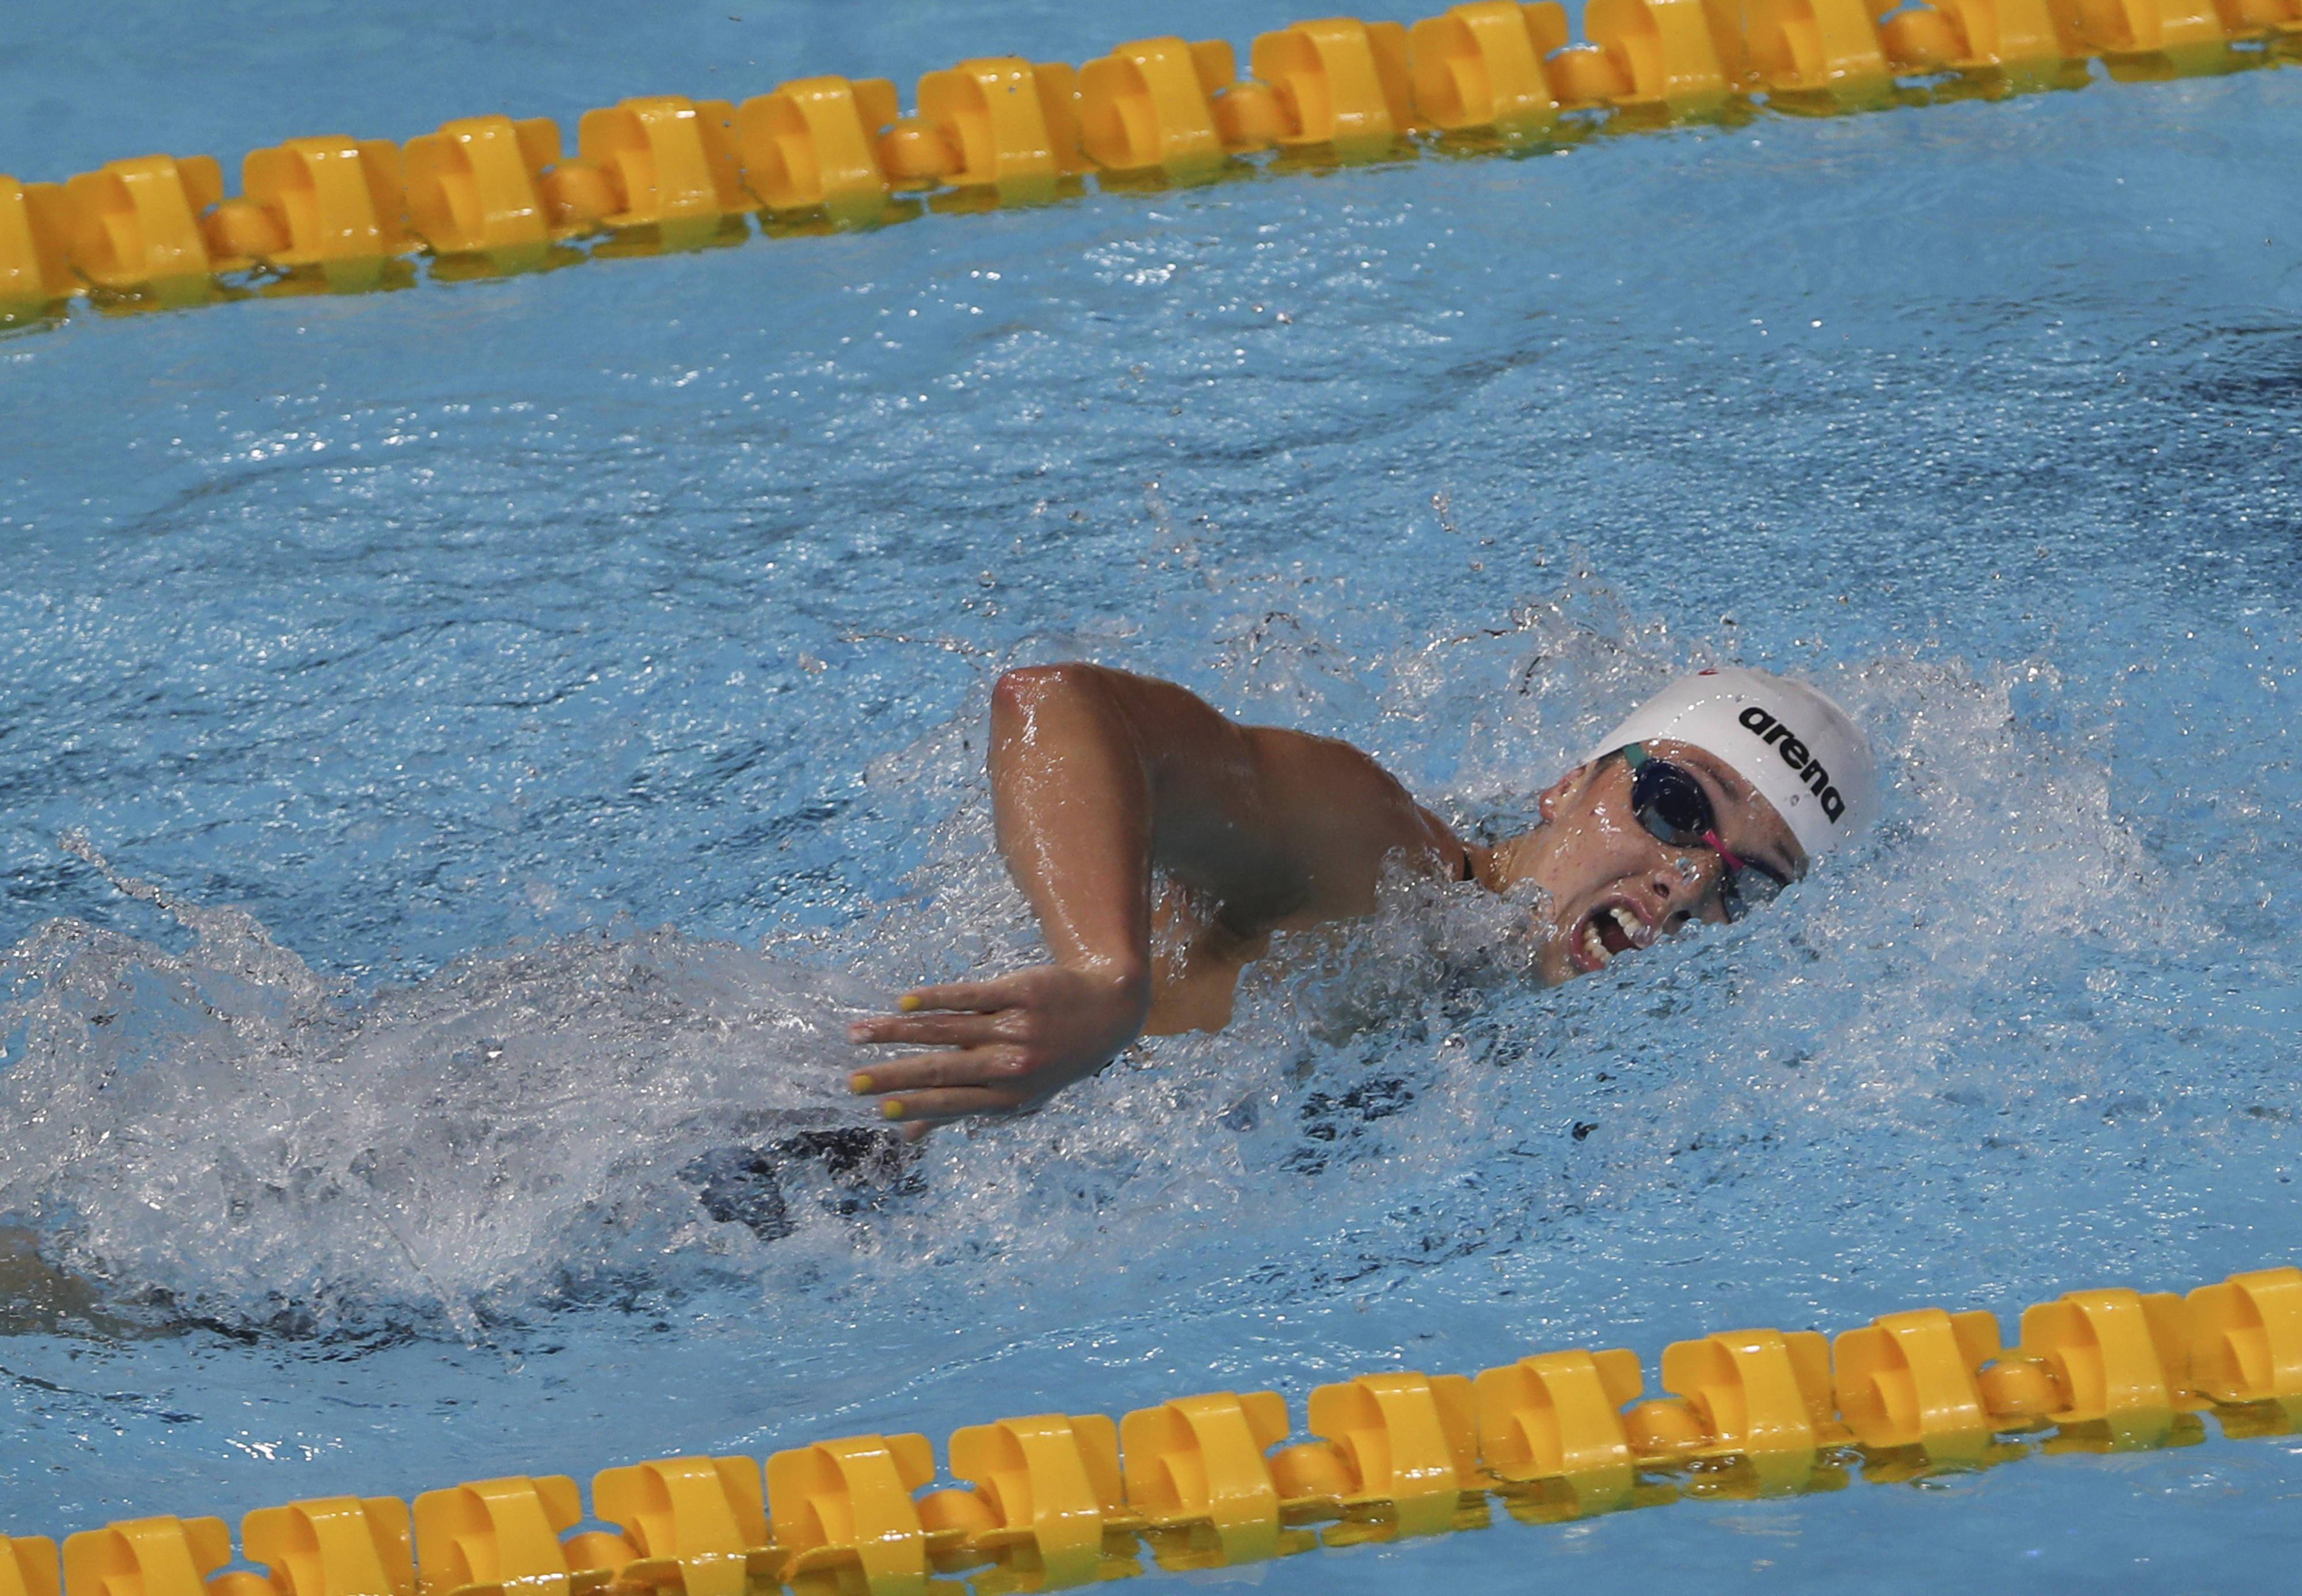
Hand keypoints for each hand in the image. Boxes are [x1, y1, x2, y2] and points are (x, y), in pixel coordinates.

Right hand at [846, 963, 1151, 1139]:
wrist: (1107, 1009)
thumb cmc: (1052, 1058)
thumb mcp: (1017, 1094)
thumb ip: (961, 1110)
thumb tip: (909, 1137)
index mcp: (1009, 1097)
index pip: (952, 1103)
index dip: (915, 1106)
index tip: (877, 1108)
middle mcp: (1012, 1064)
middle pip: (943, 1069)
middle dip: (895, 1076)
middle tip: (852, 1081)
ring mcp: (1016, 1027)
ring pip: (947, 1030)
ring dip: (897, 1032)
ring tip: (859, 1032)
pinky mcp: (1019, 991)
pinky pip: (970, 994)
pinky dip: (935, 998)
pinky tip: (903, 1001)